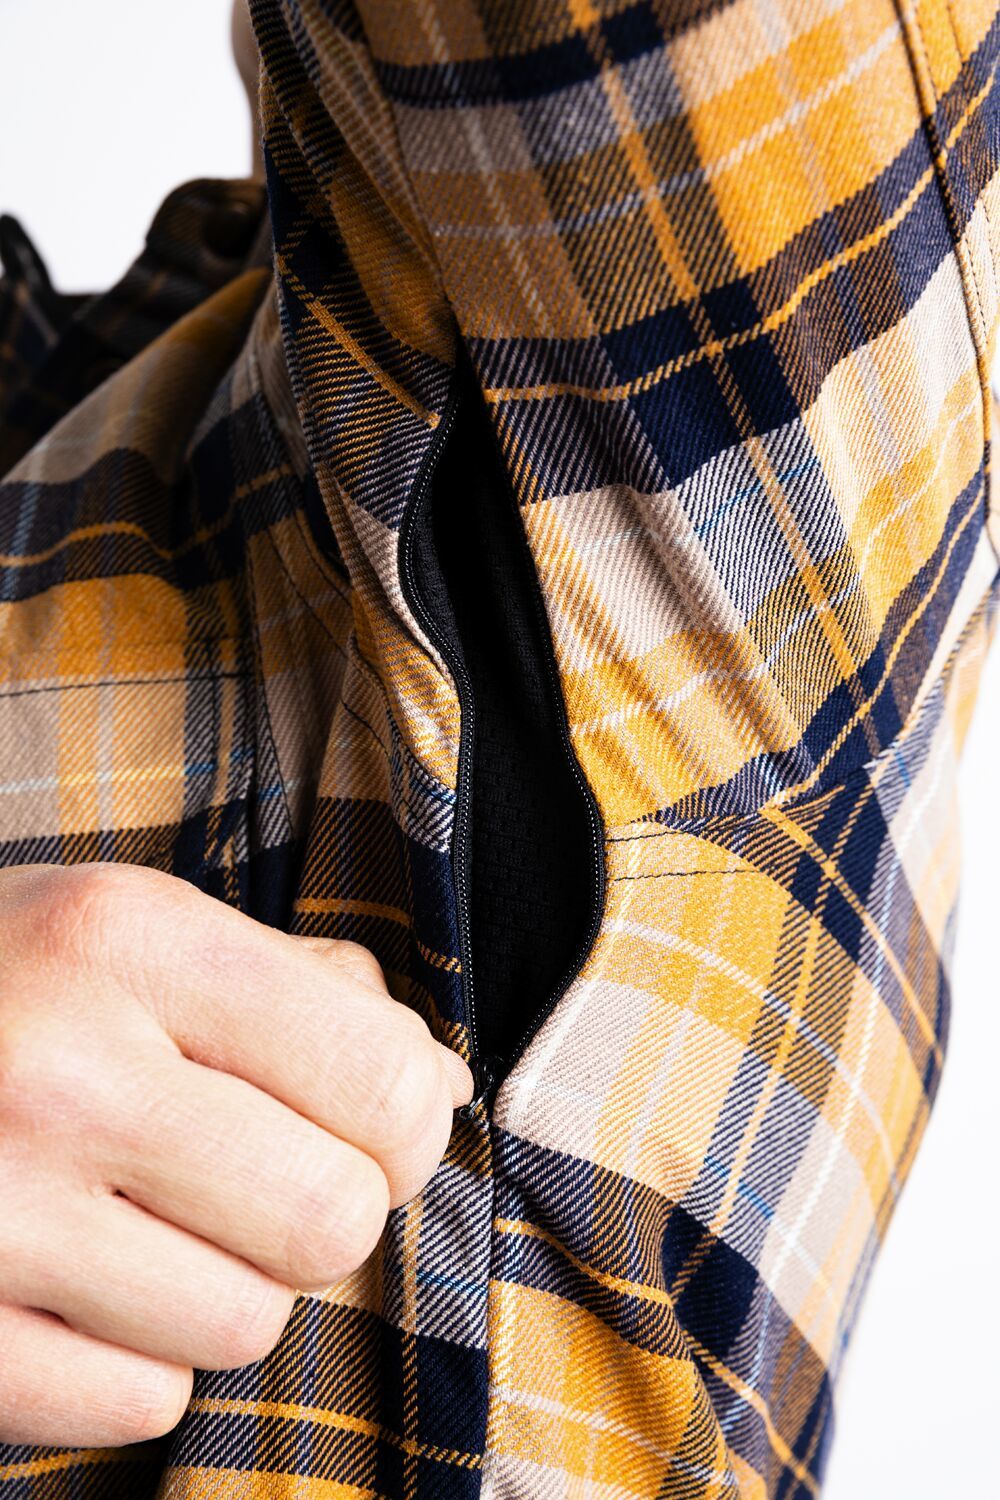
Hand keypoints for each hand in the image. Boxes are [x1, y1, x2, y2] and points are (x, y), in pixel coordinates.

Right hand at [0, 863, 471, 1447]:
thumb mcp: (132, 927)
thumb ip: (300, 986)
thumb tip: (437, 1085)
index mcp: (128, 943)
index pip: (382, 1079)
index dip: (405, 1119)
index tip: (370, 1121)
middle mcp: (62, 1074)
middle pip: (331, 1219)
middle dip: (327, 1208)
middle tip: (269, 1174)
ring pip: (245, 1325)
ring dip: (230, 1284)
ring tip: (160, 1220)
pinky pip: (138, 1403)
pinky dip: (137, 1358)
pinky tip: (85, 1281)